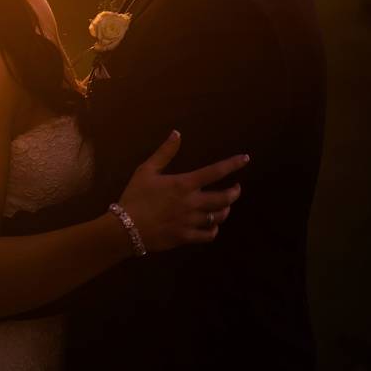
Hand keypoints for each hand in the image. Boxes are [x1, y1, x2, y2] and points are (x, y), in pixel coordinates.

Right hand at [118, 130, 246, 252]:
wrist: (125, 227)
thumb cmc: (135, 196)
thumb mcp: (146, 170)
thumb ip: (164, 152)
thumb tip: (177, 133)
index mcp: (184, 184)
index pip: (215, 172)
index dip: (233, 164)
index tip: (245, 159)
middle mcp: (192, 202)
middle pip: (224, 198)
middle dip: (235, 192)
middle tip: (236, 188)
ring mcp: (191, 221)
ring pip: (219, 216)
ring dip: (225, 210)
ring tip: (225, 206)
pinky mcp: (186, 237)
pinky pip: (208, 235)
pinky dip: (214, 230)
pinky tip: (213, 226)